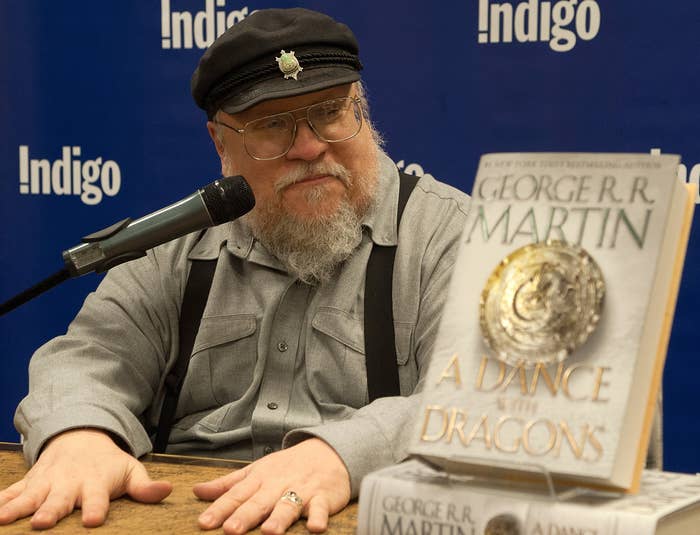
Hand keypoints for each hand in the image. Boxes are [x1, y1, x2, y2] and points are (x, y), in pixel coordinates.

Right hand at [0, 428, 172, 528]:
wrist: (80, 436)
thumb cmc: (107, 462)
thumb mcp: (130, 470)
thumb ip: (145, 486)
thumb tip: (168, 490)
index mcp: (95, 483)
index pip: (97, 499)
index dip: (96, 508)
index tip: (94, 520)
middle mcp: (68, 484)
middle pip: (59, 500)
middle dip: (50, 511)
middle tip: (43, 523)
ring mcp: (46, 483)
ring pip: (29, 497)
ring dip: (17, 508)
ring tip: (4, 520)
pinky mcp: (29, 483)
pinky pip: (10, 492)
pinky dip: (0, 501)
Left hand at [194, 438, 350, 533]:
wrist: (328, 451)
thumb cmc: (287, 466)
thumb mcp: (256, 471)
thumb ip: (228, 484)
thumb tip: (197, 491)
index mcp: (260, 479)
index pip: (237, 495)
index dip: (220, 509)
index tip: (204, 523)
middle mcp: (278, 485)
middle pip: (259, 502)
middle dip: (245, 516)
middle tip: (231, 530)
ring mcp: (302, 491)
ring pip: (288, 506)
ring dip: (279, 518)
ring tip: (269, 532)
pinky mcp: (323, 497)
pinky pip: (320, 508)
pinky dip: (318, 516)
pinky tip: (315, 527)